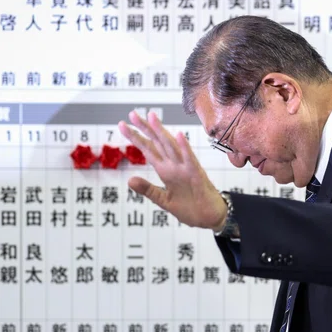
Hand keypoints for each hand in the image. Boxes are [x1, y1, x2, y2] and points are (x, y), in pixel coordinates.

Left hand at [118, 110, 227, 230]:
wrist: (209, 218)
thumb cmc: (190, 208)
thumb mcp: (163, 201)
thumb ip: (148, 190)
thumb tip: (129, 180)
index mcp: (165, 170)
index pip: (148, 150)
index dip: (136, 137)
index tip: (122, 125)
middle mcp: (174, 165)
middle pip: (158, 143)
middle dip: (145, 128)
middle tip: (132, 114)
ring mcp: (185, 168)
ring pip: (172, 147)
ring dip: (162, 132)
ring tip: (152, 117)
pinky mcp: (196, 175)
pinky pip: (189, 160)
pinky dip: (185, 147)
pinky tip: (179, 135)